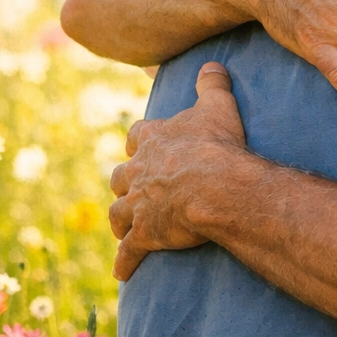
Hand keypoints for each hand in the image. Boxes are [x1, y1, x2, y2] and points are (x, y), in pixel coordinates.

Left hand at [109, 62, 249, 279]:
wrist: (216, 186)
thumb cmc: (218, 145)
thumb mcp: (218, 106)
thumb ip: (212, 84)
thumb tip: (211, 64)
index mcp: (152, 140)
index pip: (138, 136)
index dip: (141, 141)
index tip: (145, 144)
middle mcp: (138, 172)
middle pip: (121, 176)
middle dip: (127, 183)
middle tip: (135, 189)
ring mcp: (138, 205)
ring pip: (118, 213)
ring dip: (121, 220)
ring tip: (125, 228)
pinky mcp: (144, 234)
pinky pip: (129, 252)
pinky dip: (125, 262)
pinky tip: (123, 272)